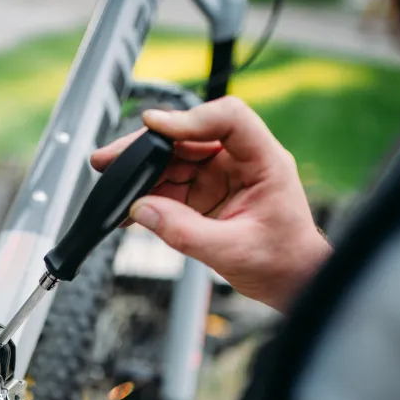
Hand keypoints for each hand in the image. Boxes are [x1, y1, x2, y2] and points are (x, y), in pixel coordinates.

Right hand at [92, 97, 330, 311]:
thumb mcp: (233, 251)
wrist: (289, 280)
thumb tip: (142, 211)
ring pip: (173, 161)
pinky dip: (146, 195)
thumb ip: (185, 232)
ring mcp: (220, 176)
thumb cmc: (282, 261)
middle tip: (110, 159)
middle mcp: (240, 161)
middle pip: (188, 137)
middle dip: (147, 147)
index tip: (155, 126)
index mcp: (264, 161)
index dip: (190, 118)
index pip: (229, 119)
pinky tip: (127, 207)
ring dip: (140, 173)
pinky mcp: (204, 194)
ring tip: (112, 188)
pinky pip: (169, 186)